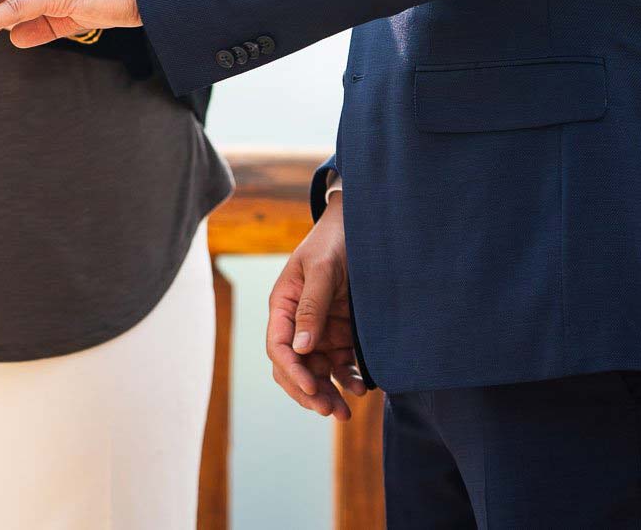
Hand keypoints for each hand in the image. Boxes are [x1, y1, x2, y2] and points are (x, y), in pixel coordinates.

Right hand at [266, 194, 363, 419]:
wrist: (362, 227)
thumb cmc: (335, 241)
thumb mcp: (322, 269)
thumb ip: (311, 306)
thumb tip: (301, 348)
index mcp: (284, 305)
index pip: (278, 347)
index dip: (292, 372)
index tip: (313, 388)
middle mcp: (298, 322)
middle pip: (294, 366)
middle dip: (308, 391)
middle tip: (331, 411)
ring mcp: (320, 329)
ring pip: (316, 371)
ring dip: (327, 393)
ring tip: (345, 412)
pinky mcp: (342, 332)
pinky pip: (340, 363)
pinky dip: (347, 379)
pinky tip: (361, 388)